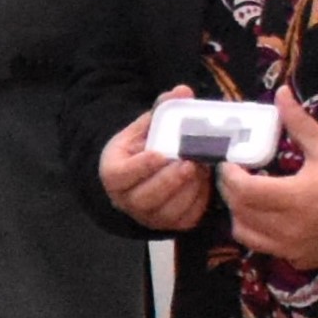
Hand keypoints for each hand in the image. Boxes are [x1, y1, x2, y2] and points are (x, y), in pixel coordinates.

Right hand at [97, 92, 214, 232]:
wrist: (140, 176)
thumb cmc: (141, 149)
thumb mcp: (144, 128)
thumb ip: (161, 111)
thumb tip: (182, 91)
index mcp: (113, 174)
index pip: (121, 175)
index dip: (142, 167)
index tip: (161, 154)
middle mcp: (127, 200)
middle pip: (147, 197)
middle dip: (171, 180)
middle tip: (191, 162)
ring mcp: (148, 217)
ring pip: (168, 211)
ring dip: (188, 190)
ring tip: (201, 168)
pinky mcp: (170, 225)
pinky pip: (186, 218)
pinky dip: (198, 200)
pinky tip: (203, 181)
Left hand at [217, 89, 317, 271]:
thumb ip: (299, 122)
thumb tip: (281, 93)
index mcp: (294, 198)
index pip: (244, 191)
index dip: (230, 176)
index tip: (230, 163)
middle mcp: (289, 228)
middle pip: (240, 212)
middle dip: (231, 193)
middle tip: (234, 176)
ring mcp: (293, 248)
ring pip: (247, 234)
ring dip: (240, 215)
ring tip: (247, 196)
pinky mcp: (300, 258)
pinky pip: (265, 248)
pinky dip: (258, 233)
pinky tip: (265, 216)